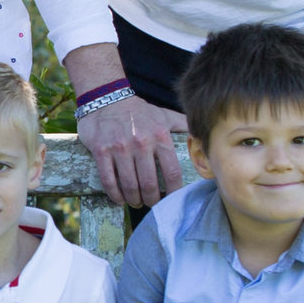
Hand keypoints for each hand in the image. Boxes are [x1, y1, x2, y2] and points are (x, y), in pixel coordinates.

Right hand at [78, 92, 188, 208]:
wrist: (105, 98)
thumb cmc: (138, 111)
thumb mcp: (164, 115)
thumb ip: (182, 126)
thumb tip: (202, 138)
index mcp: (160, 136)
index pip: (172, 172)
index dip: (173, 191)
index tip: (172, 199)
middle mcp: (141, 142)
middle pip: (149, 183)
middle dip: (151, 200)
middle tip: (151, 204)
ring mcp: (119, 147)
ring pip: (129, 185)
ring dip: (134, 199)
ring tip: (136, 202)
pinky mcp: (101, 151)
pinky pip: (108, 180)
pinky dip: (115, 194)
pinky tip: (120, 198)